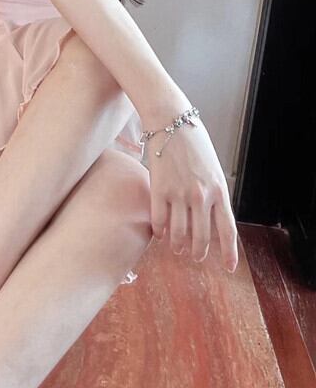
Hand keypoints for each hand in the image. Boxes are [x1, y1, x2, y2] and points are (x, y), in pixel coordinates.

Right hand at [144, 116, 239, 272]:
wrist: (170, 120)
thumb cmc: (193, 142)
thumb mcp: (212, 169)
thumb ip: (213, 193)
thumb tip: (209, 218)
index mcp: (219, 190)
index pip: (227, 230)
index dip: (228, 252)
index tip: (228, 267)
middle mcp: (201, 195)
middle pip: (201, 237)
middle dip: (198, 251)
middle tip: (194, 256)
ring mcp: (179, 193)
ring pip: (178, 233)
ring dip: (178, 245)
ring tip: (176, 247)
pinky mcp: (159, 189)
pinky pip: (159, 220)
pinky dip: (160, 231)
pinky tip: (160, 234)